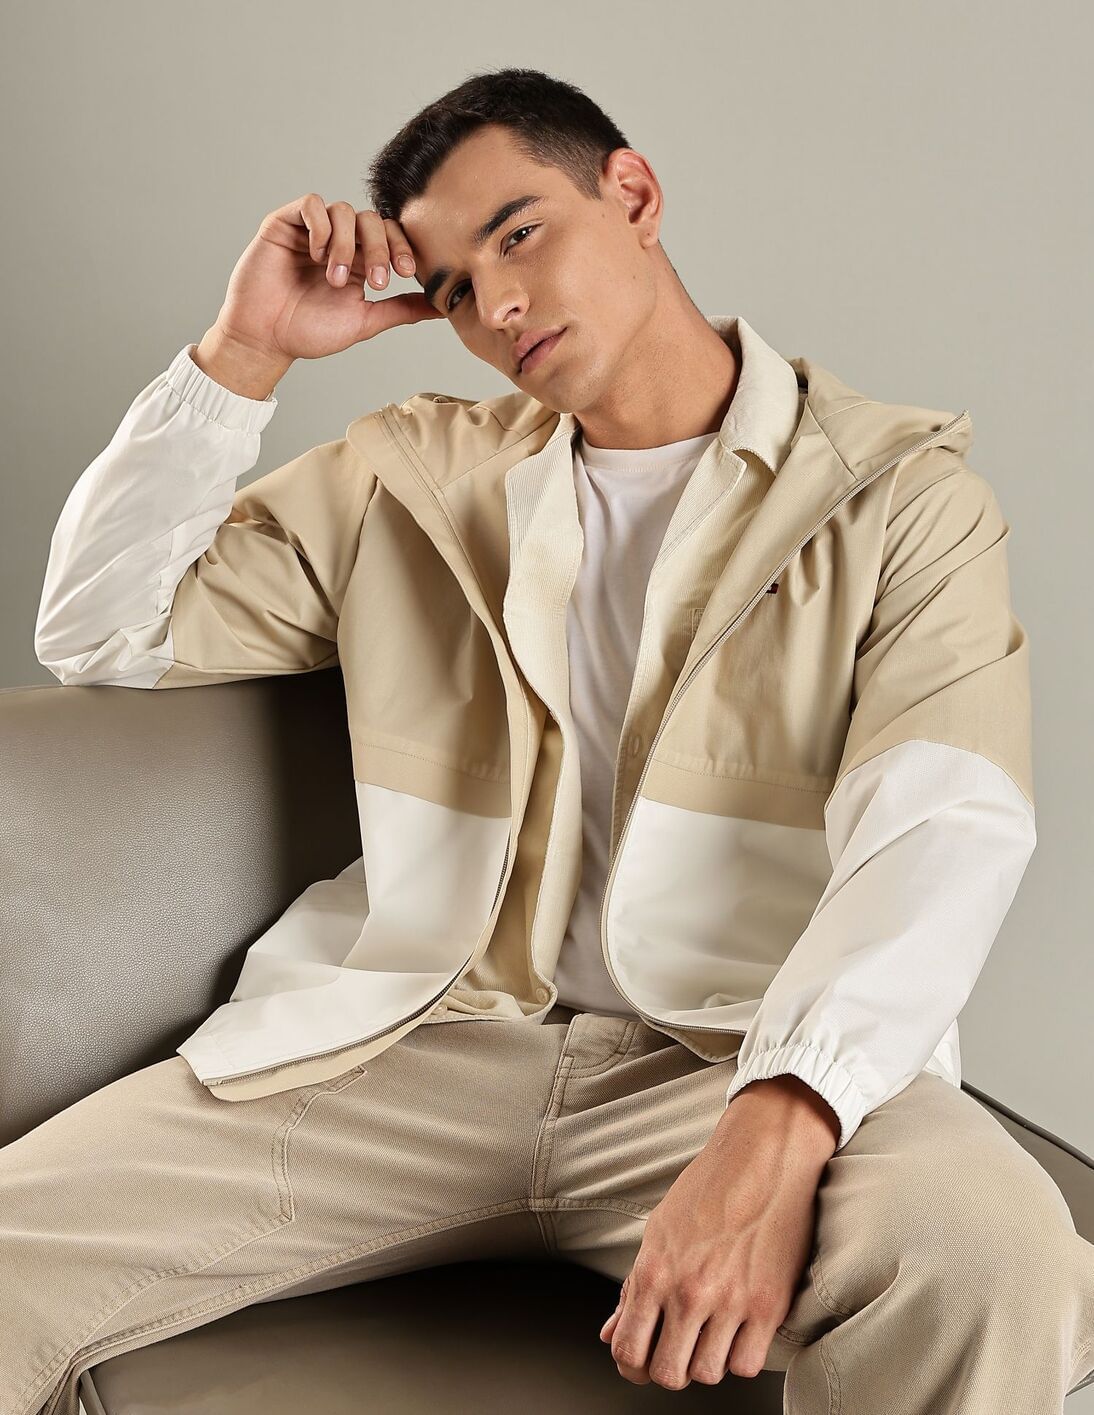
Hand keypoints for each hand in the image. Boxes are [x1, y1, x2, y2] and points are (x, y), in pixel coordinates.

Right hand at [212, 193, 445, 365]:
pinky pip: (312, 204)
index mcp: (360, 259)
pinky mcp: (284, 223)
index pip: (391, 235)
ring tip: (335, 278)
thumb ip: (402, 309)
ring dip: (346, 244)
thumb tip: (441, 307)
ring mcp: (311, 230)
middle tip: (375, 282)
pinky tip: (316, 255)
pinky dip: (320, 227)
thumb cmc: (308, 332)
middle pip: (372, 220)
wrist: (265, 338)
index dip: (403, 247)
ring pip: (344, 210)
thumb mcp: (365, 321)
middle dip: (380, 248)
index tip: (408, 273)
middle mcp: (338, 240)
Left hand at [599, 1088, 831, 1388]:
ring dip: (706, 1361)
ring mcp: (730, 1302)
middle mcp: (689, 1292)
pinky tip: (738, 1331)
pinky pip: (747, 1365)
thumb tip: (611, 1333)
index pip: (627, 1351)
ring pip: (707, 1375)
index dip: (631, 1365)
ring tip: (710, 1334)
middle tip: (676, 1350)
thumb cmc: (709, 1187)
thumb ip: (633, 1287)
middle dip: (667, 1368)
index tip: (641, 1361)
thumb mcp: (658, 1229)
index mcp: (654, 1271)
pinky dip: (741, 1356)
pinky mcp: (769, 1306)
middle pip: (667, 1374)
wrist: (762, 1155)